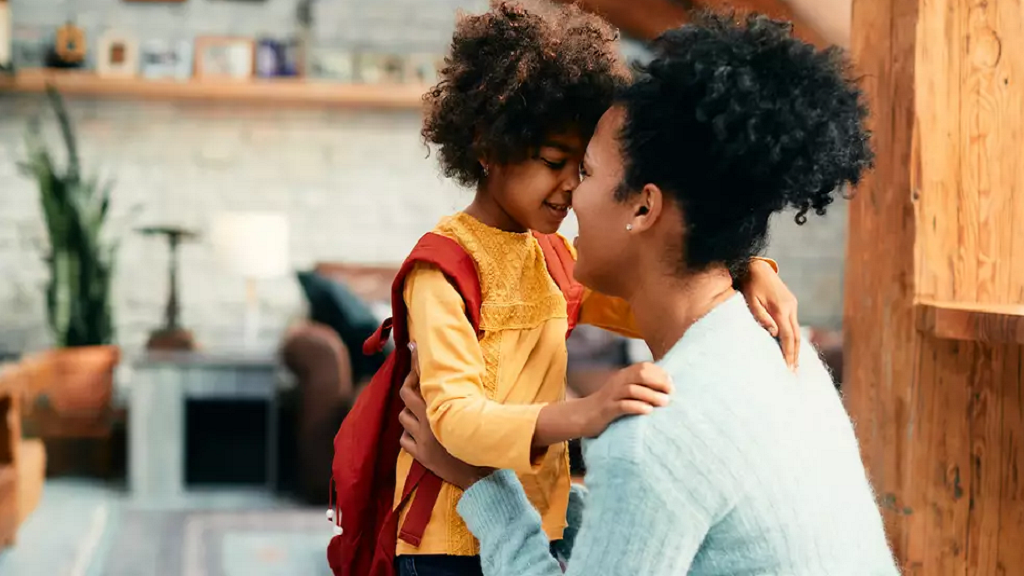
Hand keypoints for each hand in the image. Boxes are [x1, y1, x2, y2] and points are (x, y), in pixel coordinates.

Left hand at [399, 343, 491, 489]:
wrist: (481, 476)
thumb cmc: (484, 442)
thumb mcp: (477, 413)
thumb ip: (466, 397)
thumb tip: (460, 381)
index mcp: (444, 409)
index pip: (422, 381)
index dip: (415, 363)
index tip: (411, 347)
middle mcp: (430, 423)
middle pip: (406, 395)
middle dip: (409, 384)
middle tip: (414, 379)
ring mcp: (423, 440)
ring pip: (403, 418)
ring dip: (409, 413)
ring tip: (420, 411)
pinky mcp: (421, 456)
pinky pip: (404, 440)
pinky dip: (409, 434)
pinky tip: (417, 434)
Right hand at [574, 362, 672, 438]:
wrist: (583, 415)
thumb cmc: (609, 404)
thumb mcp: (624, 390)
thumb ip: (640, 385)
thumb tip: (665, 387)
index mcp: (623, 375)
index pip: (644, 367)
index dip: (660, 374)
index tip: (671, 385)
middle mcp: (618, 382)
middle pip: (640, 374)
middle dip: (658, 382)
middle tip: (670, 393)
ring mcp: (611, 395)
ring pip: (633, 390)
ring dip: (651, 395)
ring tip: (664, 402)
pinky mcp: (607, 410)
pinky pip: (623, 406)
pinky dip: (637, 407)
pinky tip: (648, 411)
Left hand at [742, 258, 799, 369]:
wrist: (756, 267)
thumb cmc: (749, 285)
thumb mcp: (750, 300)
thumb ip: (761, 316)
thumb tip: (774, 333)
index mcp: (780, 308)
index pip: (787, 337)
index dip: (788, 354)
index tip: (788, 368)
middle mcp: (790, 307)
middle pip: (796, 336)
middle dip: (795, 355)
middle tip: (793, 373)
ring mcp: (792, 305)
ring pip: (797, 331)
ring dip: (796, 348)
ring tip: (794, 364)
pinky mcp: (790, 303)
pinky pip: (793, 324)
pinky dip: (793, 338)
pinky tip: (791, 347)